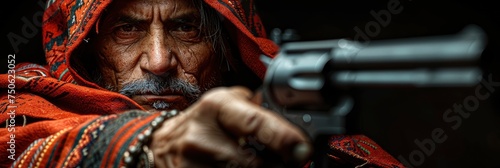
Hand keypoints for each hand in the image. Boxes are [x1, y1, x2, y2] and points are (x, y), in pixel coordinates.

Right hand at [150, 86, 311, 166]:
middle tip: (288, 160)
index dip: (283, 138)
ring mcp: (193, 163)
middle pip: (253, 162)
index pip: (255, 123)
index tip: (302, 148)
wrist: (161, 144)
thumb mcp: (226, 104)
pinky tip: (238, 167)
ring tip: (255, 160)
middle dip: (277, 165)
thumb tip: (294, 122)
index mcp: (216, 107)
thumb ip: (256, 109)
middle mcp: (202, 135)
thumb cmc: (202, 122)